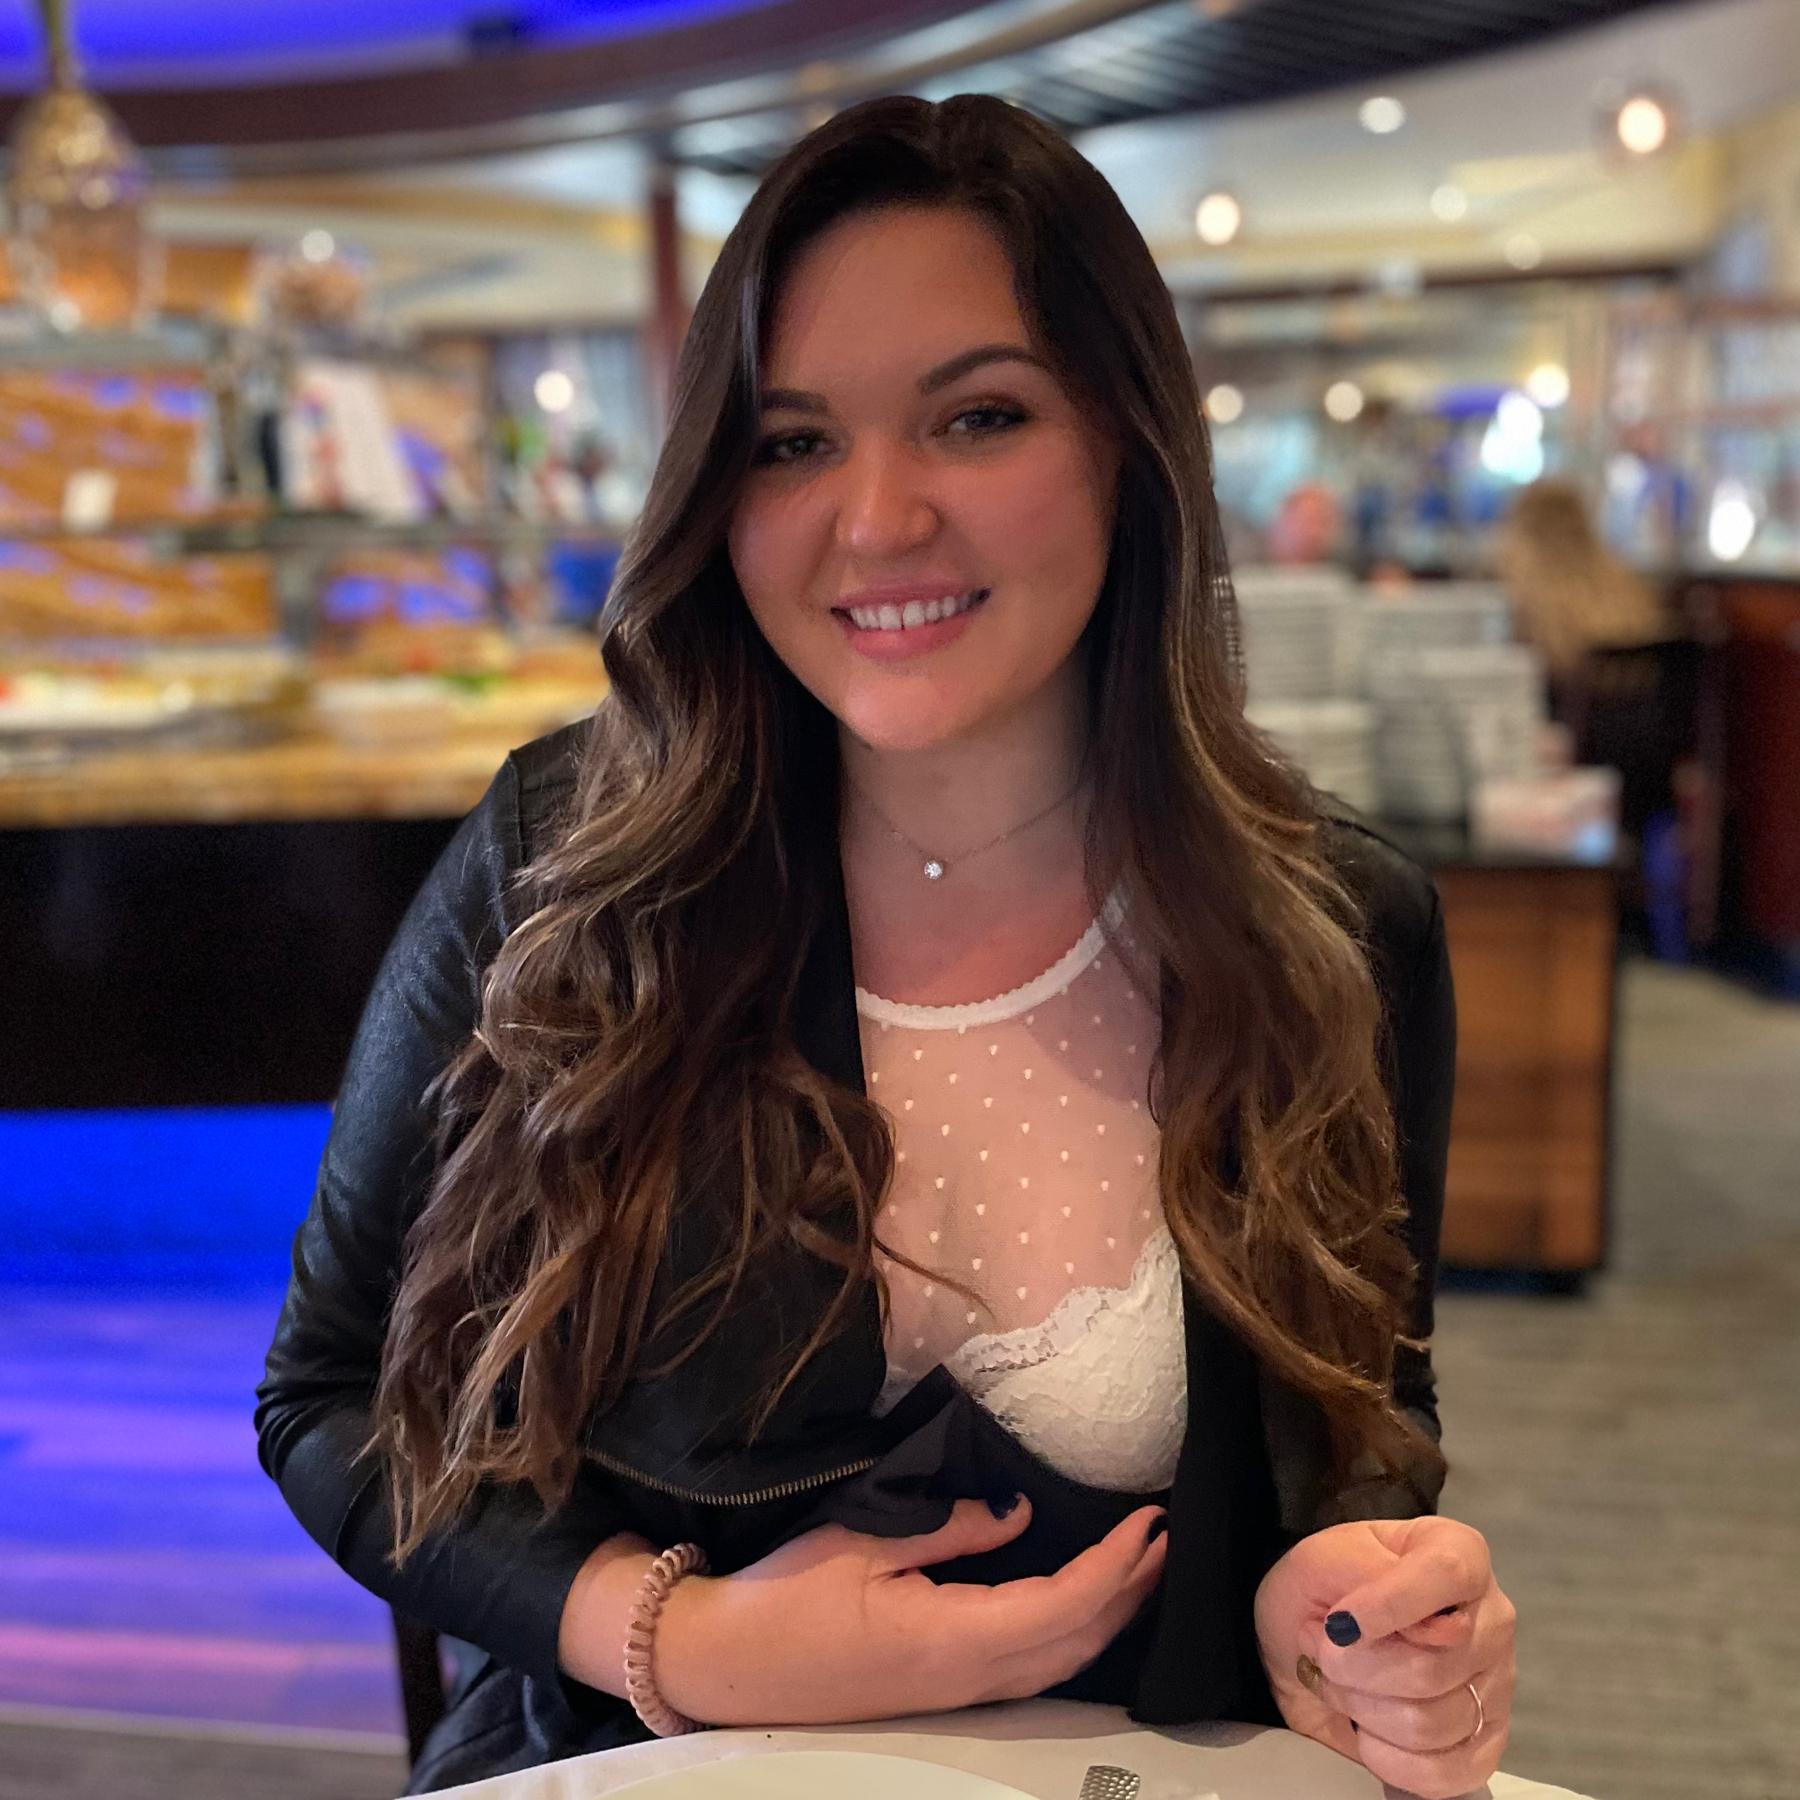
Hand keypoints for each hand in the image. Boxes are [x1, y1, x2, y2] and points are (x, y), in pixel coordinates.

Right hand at [656, 1496, 1167, 1726]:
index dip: (1114, 1566)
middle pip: (1075, 1643)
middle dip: (1130, 1591)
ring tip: (1142, 1568)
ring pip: (1060, 1665)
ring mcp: (958, 1694)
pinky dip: (1075, 1636)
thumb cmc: (785, 1596)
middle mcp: (967, 1678)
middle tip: (1164, 1536)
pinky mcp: (944, 1693)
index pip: (1062, 1606)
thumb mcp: (864, 1541)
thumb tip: (1020, 1514)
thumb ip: (951, 1529)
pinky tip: (1083, 1609)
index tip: (1148, 1520)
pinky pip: (1034, 1671)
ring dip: (1109, 1617)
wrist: (726, 1664)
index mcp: (950, 1637)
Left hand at [1254, 1515, 1516, 1799]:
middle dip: (1353, 1669)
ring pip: (1428, 1724)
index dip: (1390, 1605)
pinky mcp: (1485, 1744)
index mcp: (1459, 1554)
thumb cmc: (1321, 1587)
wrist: (1304, 1637)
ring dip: (1361, 1710)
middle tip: (1322, 1651)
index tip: (1338, 1625)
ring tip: (1339, 1684)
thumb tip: (1421, 1631)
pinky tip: (1365, 1729)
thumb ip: (1367, 1575)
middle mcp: (1492, 1619)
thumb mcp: (1324, 1557)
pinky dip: (1386, 1759)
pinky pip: (1442, 1773)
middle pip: (1429, 1667)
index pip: (1447, 1575)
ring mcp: (1495, 1686)